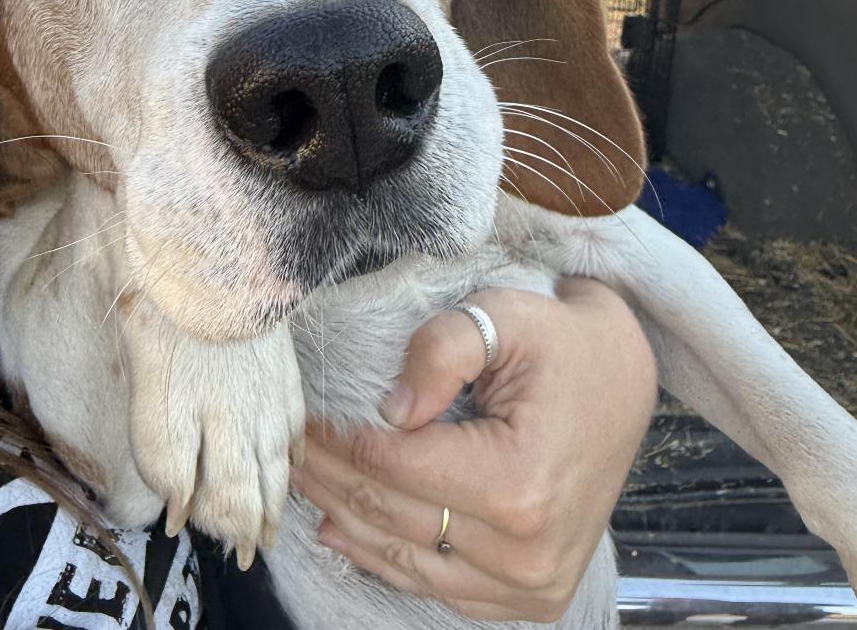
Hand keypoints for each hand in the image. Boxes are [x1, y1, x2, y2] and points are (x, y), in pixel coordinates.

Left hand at [290, 279, 655, 621]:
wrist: (626, 380)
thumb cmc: (565, 343)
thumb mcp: (505, 316)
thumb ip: (441, 350)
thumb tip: (386, 411)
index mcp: (519, 485)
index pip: (394, 467)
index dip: (337, 441)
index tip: (300, 417)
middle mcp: (526, 552)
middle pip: (393, 515)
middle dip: (331, 477)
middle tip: (286, 448)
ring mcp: (531, 584)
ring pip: (407, 560)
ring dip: (347, 520)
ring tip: (303, 484)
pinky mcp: (532, 596)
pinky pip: (440, 586)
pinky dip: (387, 560)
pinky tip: (347, 534)